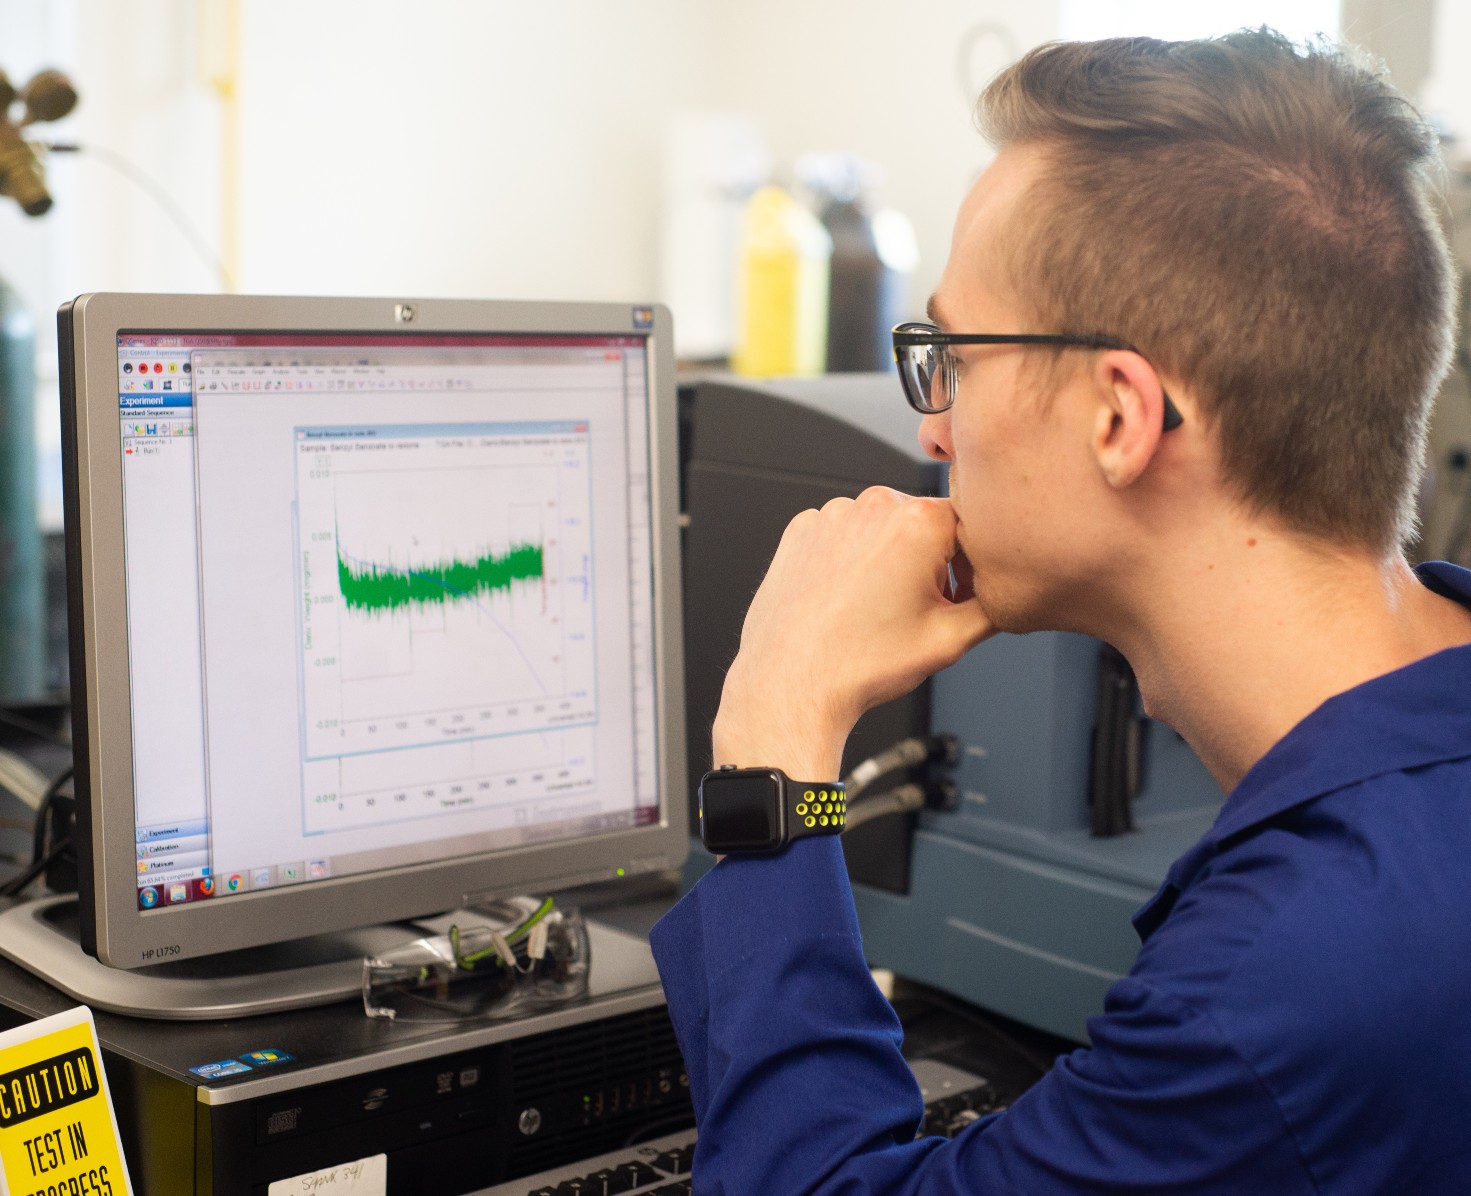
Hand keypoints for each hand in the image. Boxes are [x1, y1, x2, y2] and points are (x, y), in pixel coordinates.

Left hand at [712, 487, 994, 779]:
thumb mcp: (951, 641)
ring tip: (875, 609)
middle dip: (929, 562)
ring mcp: (832, 515)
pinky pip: (843, 536)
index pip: (970, 524)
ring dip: (888, 559)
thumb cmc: (859, 664)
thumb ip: (996, 606)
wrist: (790, 683)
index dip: (970, 565)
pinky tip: (846, 600)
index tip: (957, 596)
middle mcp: (873, 506)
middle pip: (924, 523)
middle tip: (915, 610)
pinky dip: (850, 560)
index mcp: (917, 522)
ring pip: (881, 529)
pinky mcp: (802, 530)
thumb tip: (1011, 593)